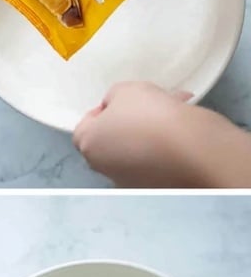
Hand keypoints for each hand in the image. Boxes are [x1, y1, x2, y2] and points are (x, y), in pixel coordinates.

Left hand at [73, 82, 199, 186]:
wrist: (190, 148)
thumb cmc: (151, 115)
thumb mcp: (125, 90)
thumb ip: (113, 97)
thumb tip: (114, 106)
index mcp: (89, 145)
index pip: (84, 126)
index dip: (102, 110)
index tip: (122, 101)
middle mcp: (103, 168)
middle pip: (111, 138)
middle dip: (130, 118)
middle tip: (151, 102)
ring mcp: (128, 180)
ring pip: (135, 147)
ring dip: (150, 129)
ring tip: (175, 109)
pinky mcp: (153, 186)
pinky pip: (155, 159)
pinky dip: (165, 144)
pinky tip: (184, 129)